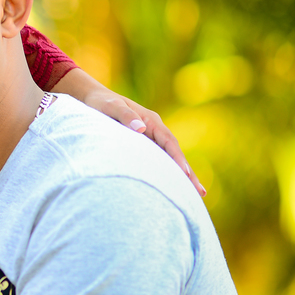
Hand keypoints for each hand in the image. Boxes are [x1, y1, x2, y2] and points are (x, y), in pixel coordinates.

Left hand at [75, 86, 206, 197]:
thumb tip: (141, 128)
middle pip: (175, 153)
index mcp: (151, 120)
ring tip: (195, 195)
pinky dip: (168, 173)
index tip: (184, 173)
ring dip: (181, 176)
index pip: (168, 142)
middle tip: (200, 193)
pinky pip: (158, 160)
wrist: (94, 99)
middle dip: (188, 173)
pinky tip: (173, 187)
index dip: (177, 158)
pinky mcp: (143, 145)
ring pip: (169, 159)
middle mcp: (154, 129)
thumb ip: (124, 115)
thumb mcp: (111, 106)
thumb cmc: (102, 102)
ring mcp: (150, 138)